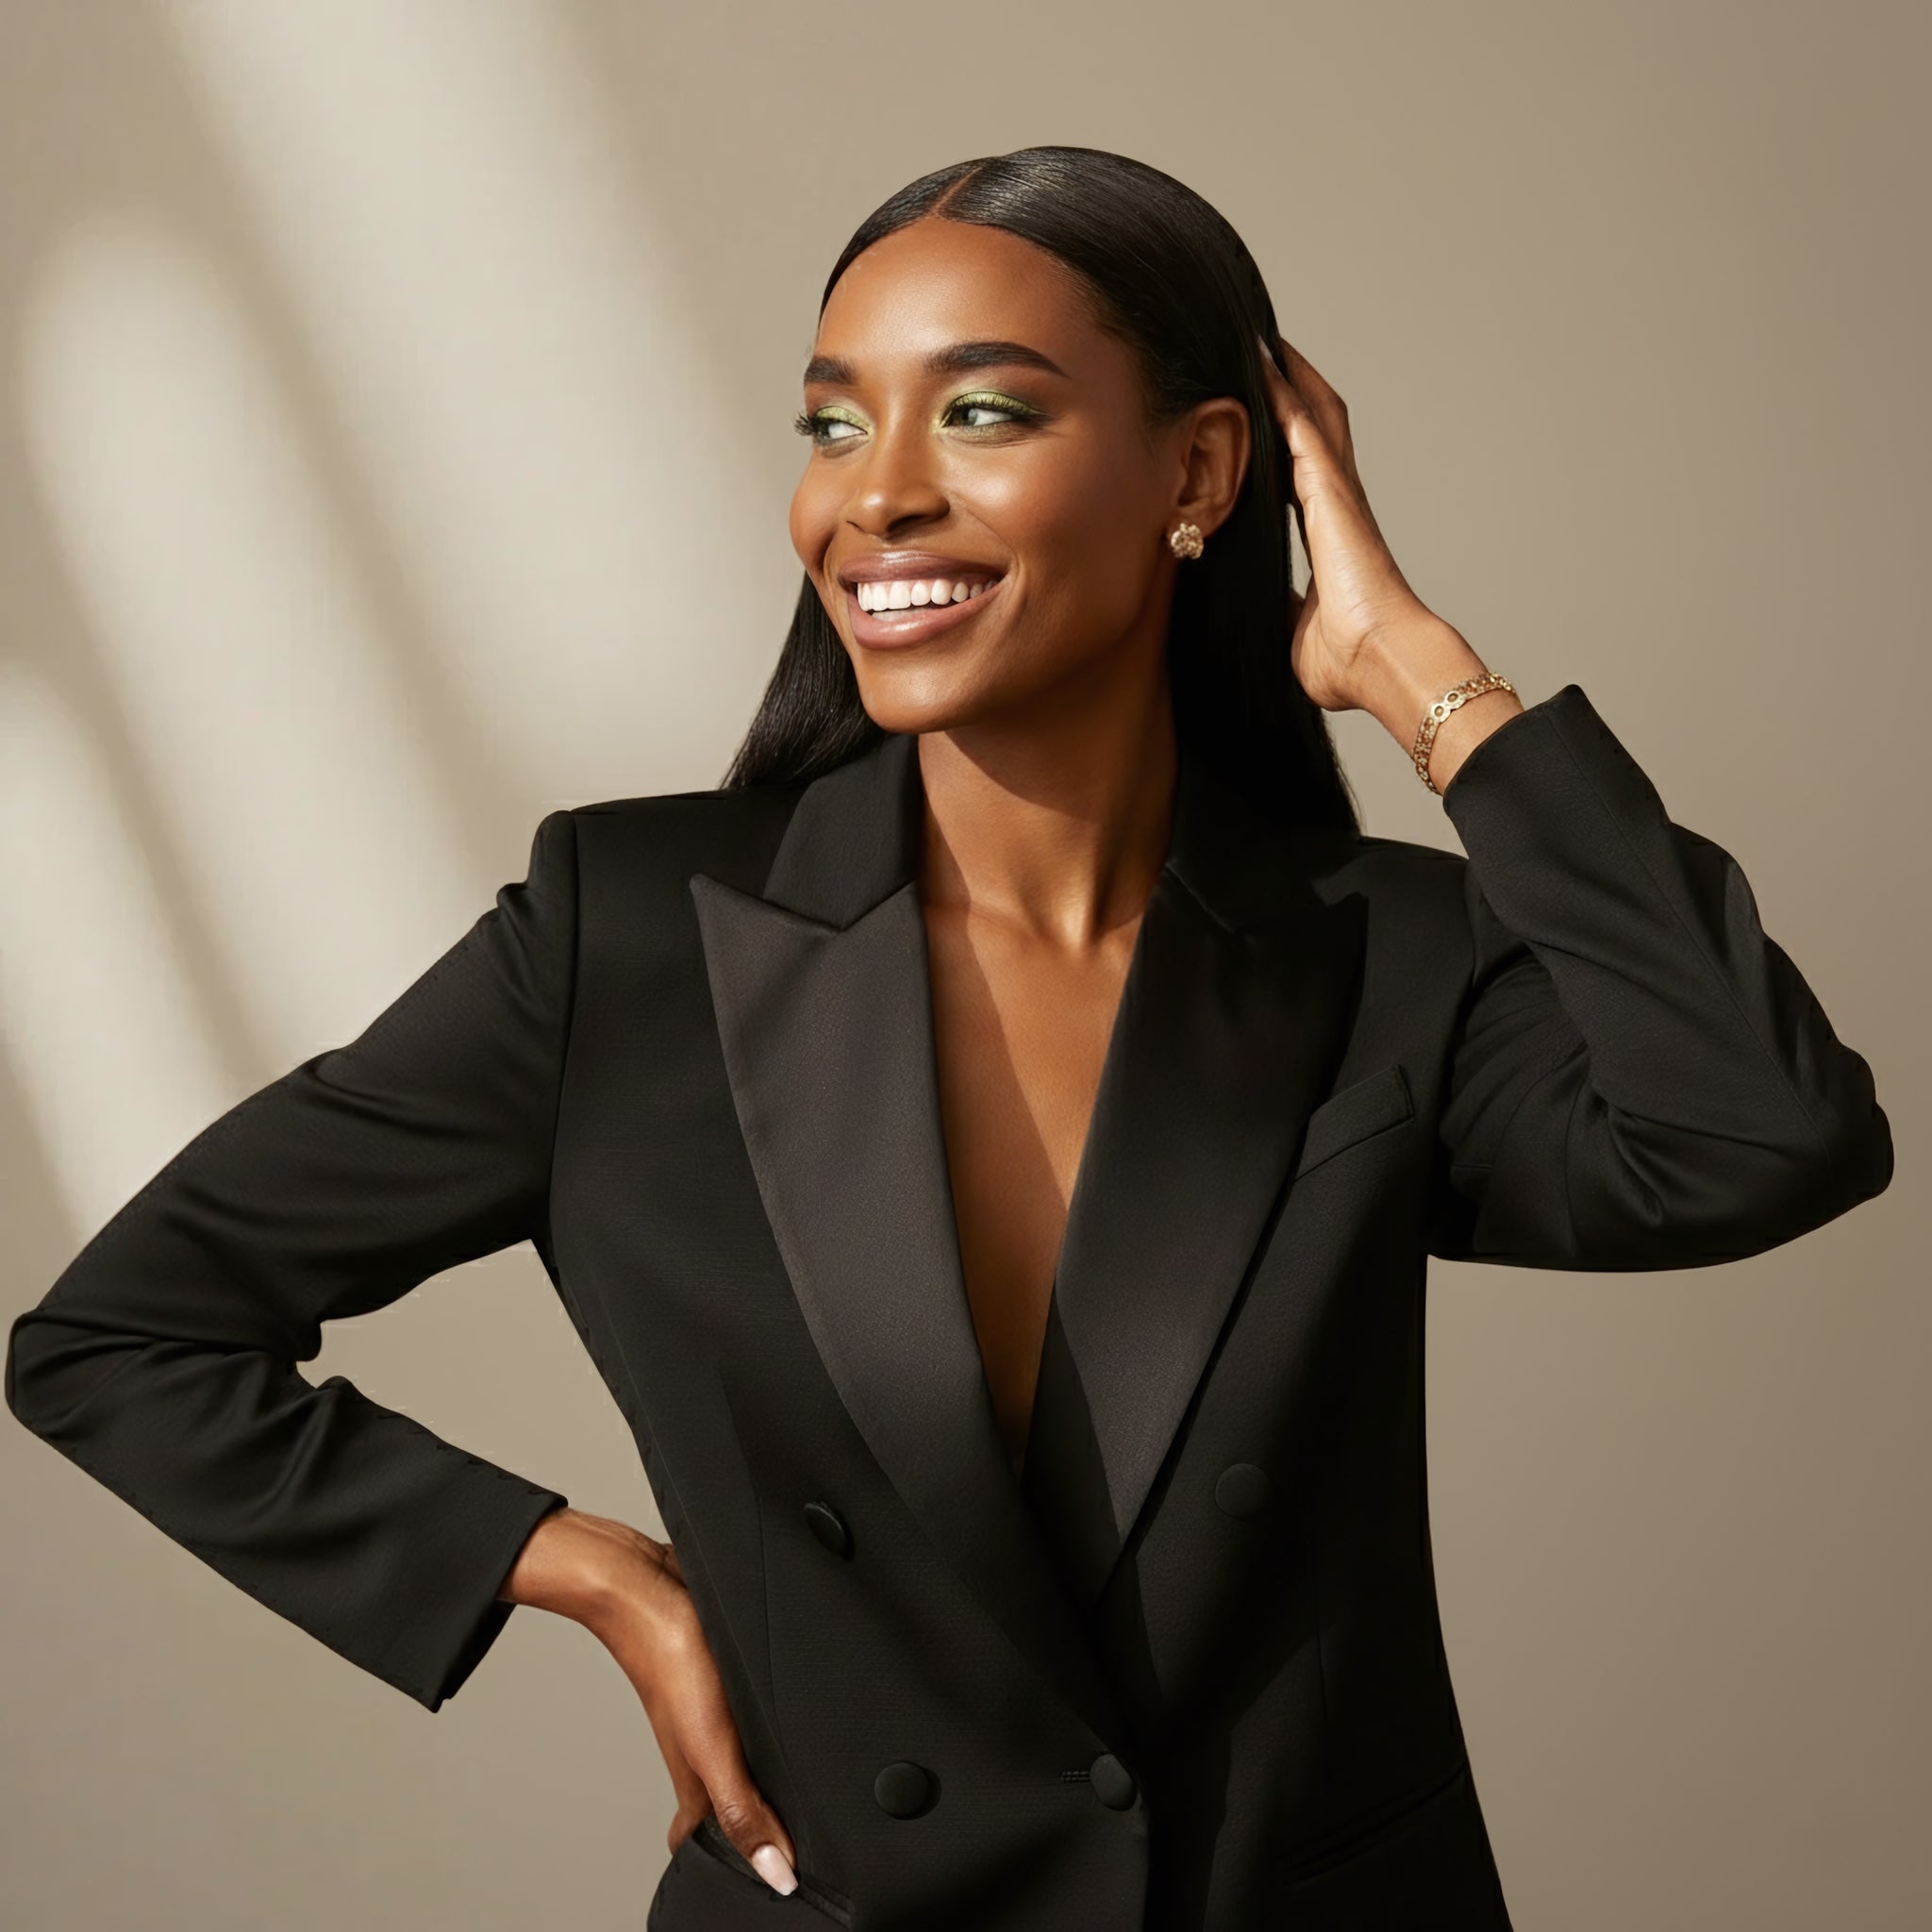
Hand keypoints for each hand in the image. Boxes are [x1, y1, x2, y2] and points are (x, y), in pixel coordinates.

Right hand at [499, 1506, 799, 1895]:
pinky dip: (758, 1722)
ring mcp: (706, 1707)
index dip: (736, 1864)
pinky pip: (741, 1708)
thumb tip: (776, 1873)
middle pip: (724, 1797)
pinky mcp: (718, 1669)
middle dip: (753, 1820)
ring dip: (759, 1771)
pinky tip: (777, 1710)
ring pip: (733, 1753)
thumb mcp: (713, 1745)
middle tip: (787, 1840)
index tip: (765, 1886)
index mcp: (698, 1775)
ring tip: (790, 1785)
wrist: (640, 1582)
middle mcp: (701, 1744)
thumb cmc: (670, 1658)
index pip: (710, 1838)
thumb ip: (741, 1807)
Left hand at [1253, 334, 1436, 712]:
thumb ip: (1280, 608)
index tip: (1261, 410)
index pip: (1300, 471)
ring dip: (1289, 374)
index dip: (1284, 436)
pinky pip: (1303, 426)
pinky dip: (1282, 391)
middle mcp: (1337, 504)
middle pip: (1316, 425)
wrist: (1382, 661)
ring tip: (1259, 335)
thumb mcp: (1293, 631)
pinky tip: (1260, 358)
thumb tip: (1257, 608)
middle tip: (1262, 349)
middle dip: (1292, 385)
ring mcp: (1338, 493)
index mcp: (1330, 534)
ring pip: (1313, 412)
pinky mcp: (1331, 492)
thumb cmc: (1349, 661)